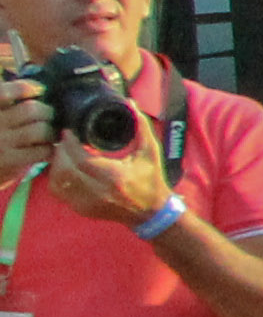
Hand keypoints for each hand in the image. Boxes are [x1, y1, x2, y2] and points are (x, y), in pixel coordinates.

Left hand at [1, 73, 167, 227]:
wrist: (151, 213)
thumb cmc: (151, 179)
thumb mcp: (150, 151)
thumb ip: (140, 126)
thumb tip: (129, 104)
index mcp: (114, 177)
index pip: (80, 160)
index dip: (69, 144)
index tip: (68, 132)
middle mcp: (98, 192)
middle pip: (64, 170)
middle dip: (61, 152)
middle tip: (64, 141)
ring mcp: (87, 203)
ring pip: (57, 181)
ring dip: (56, 165)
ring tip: (64, 154)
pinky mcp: (82, 209)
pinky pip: (59, 192)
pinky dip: (57, 179)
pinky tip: (66, 170)